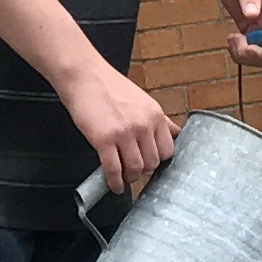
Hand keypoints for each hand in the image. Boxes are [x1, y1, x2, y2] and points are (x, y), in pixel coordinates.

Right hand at [61, 59, 176, 195]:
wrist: (84, 76)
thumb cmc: (111, 87)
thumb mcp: (144, 100)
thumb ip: (160, 120)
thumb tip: (177, 134)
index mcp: (155, 115)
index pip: (167, 151)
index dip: (158, 161)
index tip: (149, 163)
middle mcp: (143, 124)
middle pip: (152, 163)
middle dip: (143, 171)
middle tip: (134, 170)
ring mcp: (124, 133)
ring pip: (135, 169)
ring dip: (130, 178)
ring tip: (124, 178)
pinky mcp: (103, 139)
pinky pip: (113, 169)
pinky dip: (114, 182)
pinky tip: (113, 185)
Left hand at [217, 0, 261, 64]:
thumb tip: (252, 14)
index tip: (248, 48)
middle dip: (252, 55)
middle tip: (234, 42)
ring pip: (260, 56)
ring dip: (244, 55)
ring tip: (230, 40)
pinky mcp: (251, 32)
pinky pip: (250, 51)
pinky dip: (239, 51)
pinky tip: (231, 39)